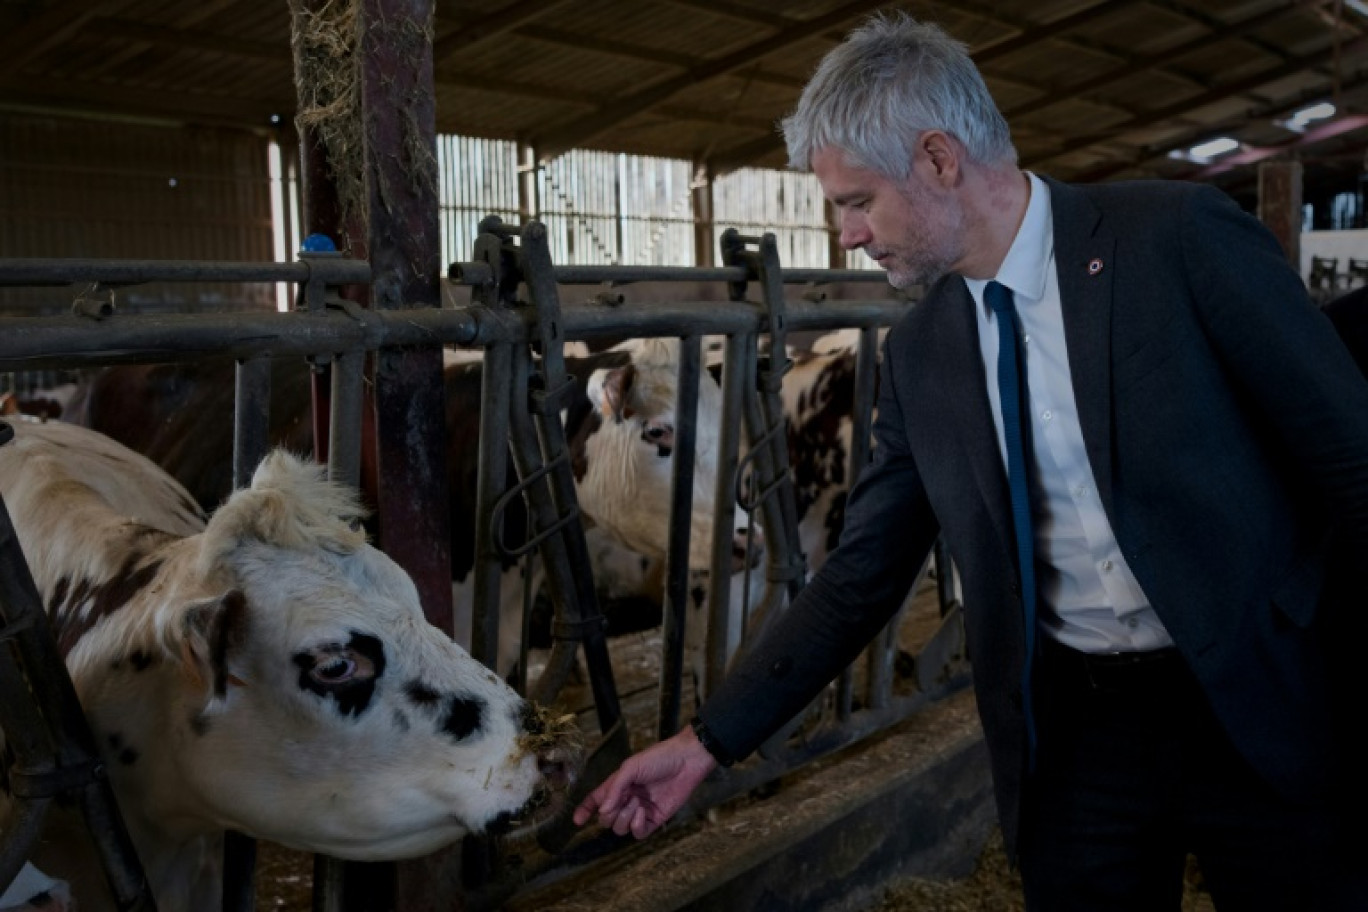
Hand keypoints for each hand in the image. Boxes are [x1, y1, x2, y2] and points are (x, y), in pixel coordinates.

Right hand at [572, 724, 717, 838]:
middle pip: (606, 820)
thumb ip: (614, 789)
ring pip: (620, 829)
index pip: (596, 801)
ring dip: (624, 818)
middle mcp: (626, 800)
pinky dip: (637, 826)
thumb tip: (602, 811)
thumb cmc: (657, 758)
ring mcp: (639, 811)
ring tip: (638, 803)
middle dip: (610, 814)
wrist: (685, 761)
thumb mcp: (631, 767)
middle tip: (625, 800)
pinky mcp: (654, 820)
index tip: (577, 821)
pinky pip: (638, 834)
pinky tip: (643, 813)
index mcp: (617, 785)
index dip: (585, 811)